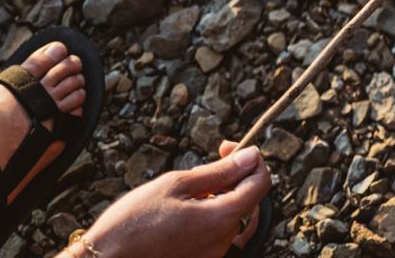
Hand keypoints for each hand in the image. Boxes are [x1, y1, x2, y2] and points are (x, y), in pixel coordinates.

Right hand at [78, 144, 269, 257]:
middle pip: (245, 198)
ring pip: (228, 214)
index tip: (227, 148)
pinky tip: (178, 210)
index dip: (251, 160)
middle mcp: (223, 242)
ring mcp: (211, 255)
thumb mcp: (176, 184)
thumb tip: (252, 156)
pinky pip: (213, 231)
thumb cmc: (133, 221)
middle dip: (230, 176)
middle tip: (201, 165)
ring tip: (181, 190)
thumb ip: (220, 171)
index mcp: (222, 220)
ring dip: (215, 195)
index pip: (261, 184)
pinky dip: (205, 214)